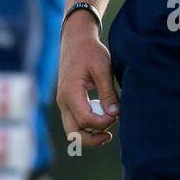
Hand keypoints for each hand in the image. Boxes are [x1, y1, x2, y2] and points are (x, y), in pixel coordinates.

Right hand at [56, 15, 119, 148]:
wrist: (76, 40)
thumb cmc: (90, 52)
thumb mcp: (103, 69)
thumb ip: (108, 92)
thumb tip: (115, 114)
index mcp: (71, 92)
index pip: (86, 120)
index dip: (103, 123)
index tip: (116, 113)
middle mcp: (63, 101)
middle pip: (74, 133)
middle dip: (92, 139)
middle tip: (110, 135)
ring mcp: (63, 102)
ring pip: (72, 130)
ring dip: (89, 135)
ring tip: (107, 131)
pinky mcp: (67, 101)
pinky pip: (74, 121)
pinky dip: (86, 126)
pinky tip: (101, 120)